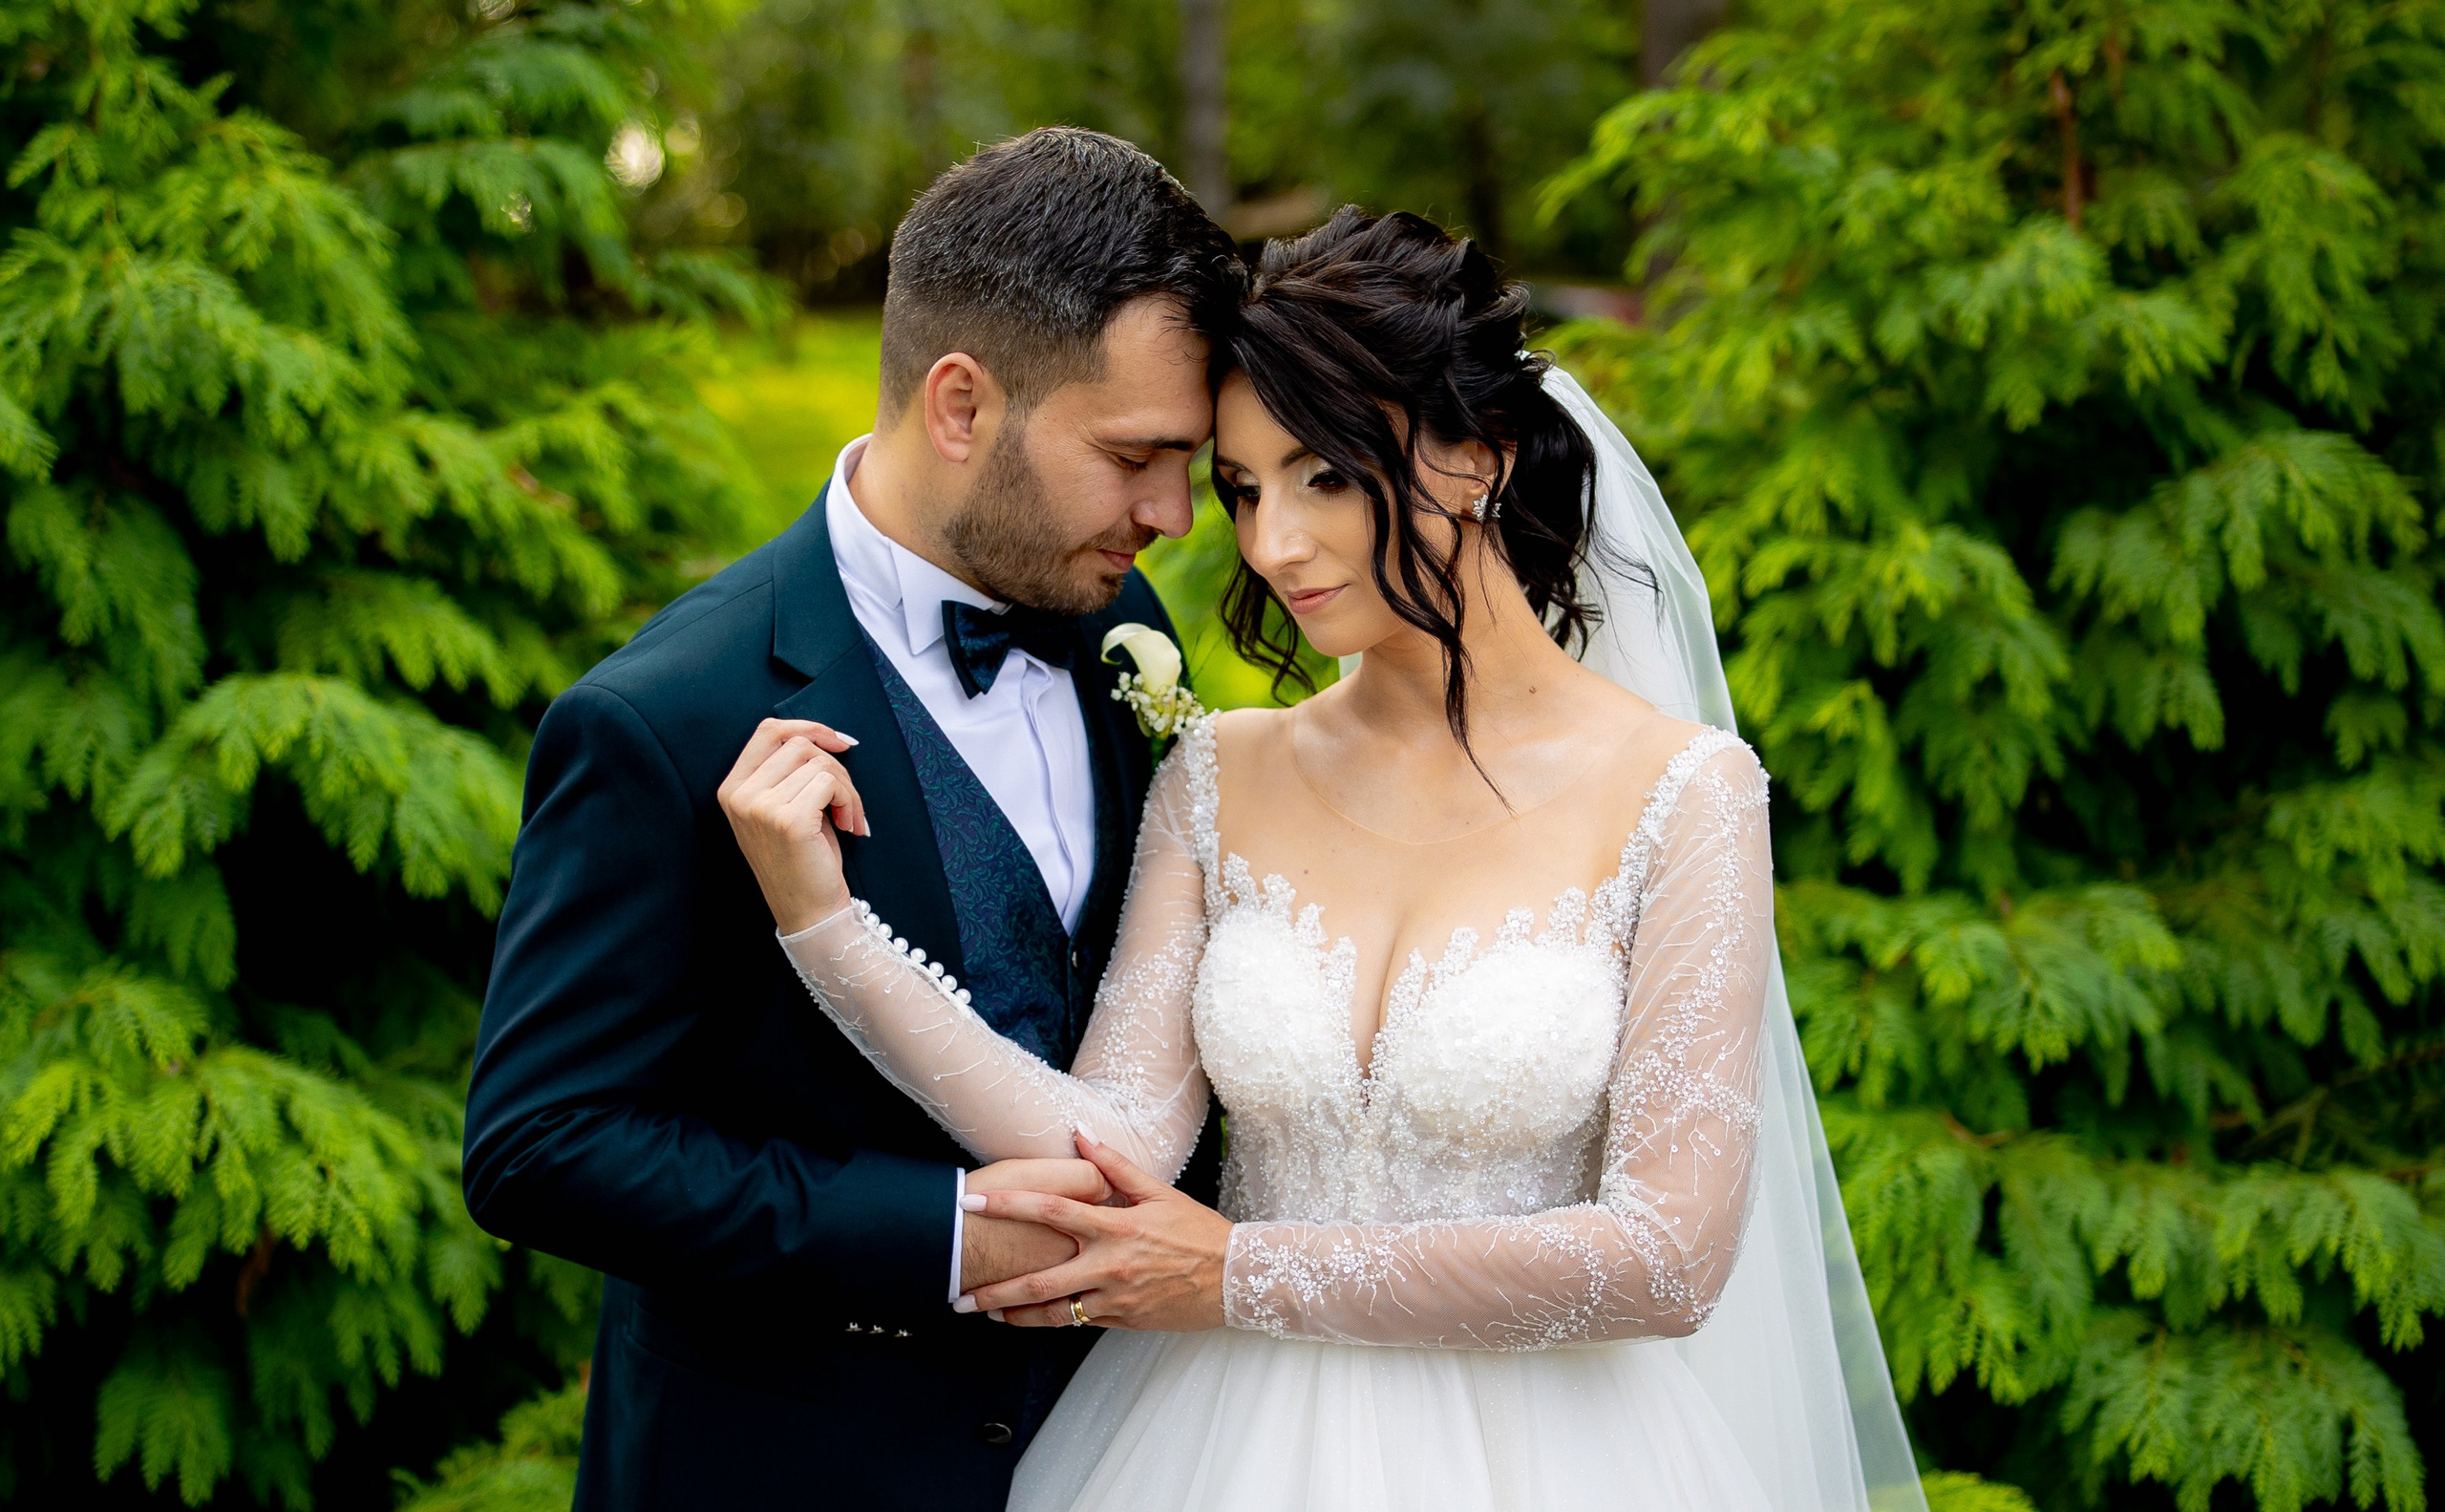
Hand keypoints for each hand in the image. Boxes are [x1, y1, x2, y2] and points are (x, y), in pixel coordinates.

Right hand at [717, 719, 866, 933]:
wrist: (808, 912)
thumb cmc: (803, 859)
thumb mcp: (784, 808)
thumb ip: (789, 772)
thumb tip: (826, 735)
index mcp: (732, 789)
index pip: (768, 731)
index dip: (807, 727)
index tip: (839, 742)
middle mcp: (739, 796)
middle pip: (799, 745)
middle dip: (835, 768)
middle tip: (846, 802)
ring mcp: (759, 807)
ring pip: (820, 763)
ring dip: (847, 789)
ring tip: (849, 818)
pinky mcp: (787, 819)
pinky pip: (830, 783)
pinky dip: (850, 801)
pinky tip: (851, 827)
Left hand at [958, 1132, 1230, 1331]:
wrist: (1236, 1279)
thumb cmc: (1197, 1231)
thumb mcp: (1159, 1192)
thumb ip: (1115, 1166)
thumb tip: (1081, 1134)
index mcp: (1114, 1227)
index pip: (1050, 1211)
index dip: (1007, 1206)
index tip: (972, 1205)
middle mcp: (1108, 1266)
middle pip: (1038, 1281)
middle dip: (993, 1290)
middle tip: (957, 1294)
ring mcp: (1114, 1299)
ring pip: (1053, 1314)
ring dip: (1014, 1316)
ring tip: (985, 1314)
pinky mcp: (1122, 1321)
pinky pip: (1079, 1323)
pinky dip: (1052, 1321)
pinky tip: (1030, 1319)